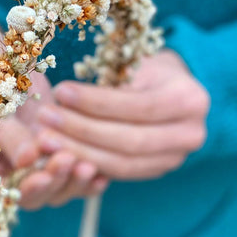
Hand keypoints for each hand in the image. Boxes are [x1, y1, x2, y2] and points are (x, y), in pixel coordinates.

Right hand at [0, 16, 107, 208]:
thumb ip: (9, 137)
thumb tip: (28, 159)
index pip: (10, 193)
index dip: (29, 188)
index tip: (44, 175)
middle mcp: (15, 174)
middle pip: (40, 195)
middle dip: (56, 181)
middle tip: (70, 161)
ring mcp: (39, 166)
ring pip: (61, 187)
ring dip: (75, 180)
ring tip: (91, 167)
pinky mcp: (60, 153)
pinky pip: (75, 172)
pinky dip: (88, 176)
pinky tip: (103, 175)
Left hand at [37, 50, 209, 179]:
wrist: (171, 88)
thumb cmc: (147, 68)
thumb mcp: (135, 63)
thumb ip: (111, 81)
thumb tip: (63, 95)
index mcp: (190, 100)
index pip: (136, 105)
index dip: (95, 102)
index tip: (60, 91)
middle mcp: (191, 134)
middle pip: (129, 140)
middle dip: (82, 131)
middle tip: (45, 119)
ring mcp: (176, 158)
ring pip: (122, 163)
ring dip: (79, 152)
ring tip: (46, 138)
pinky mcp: (158, 170)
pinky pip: (119, 173)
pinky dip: (88, 163)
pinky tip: (61, 152)